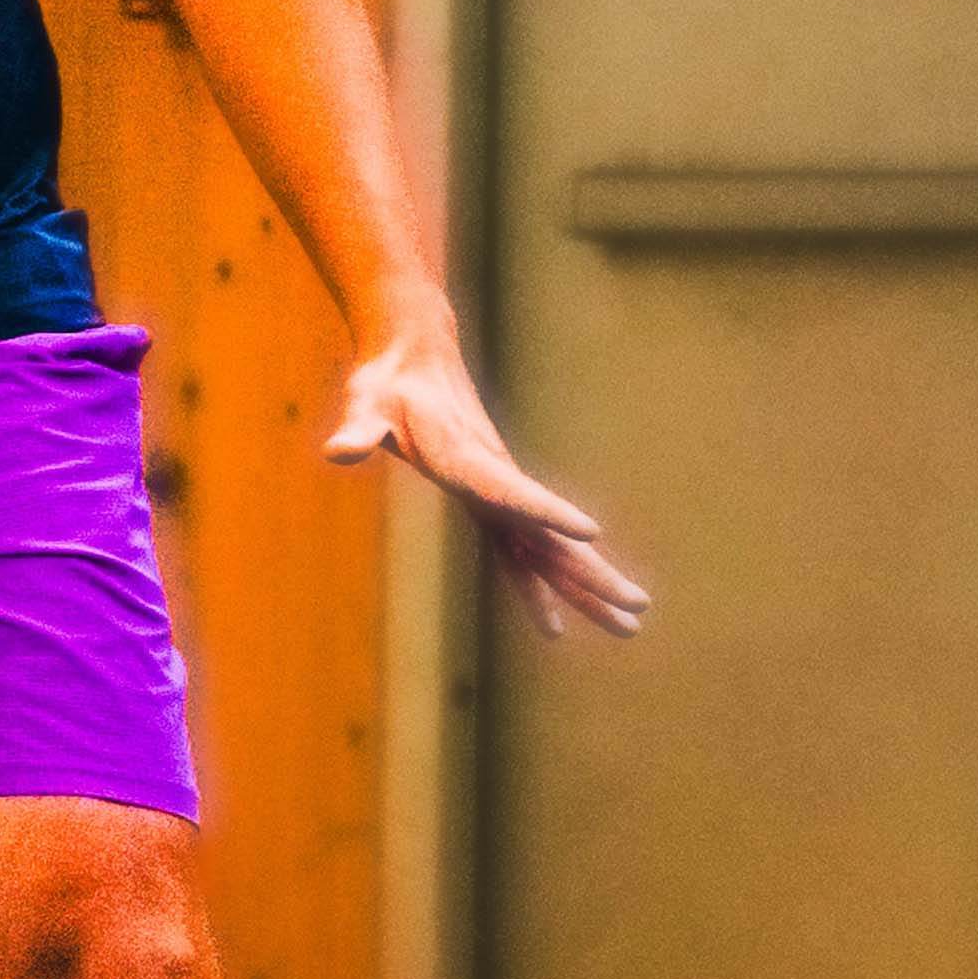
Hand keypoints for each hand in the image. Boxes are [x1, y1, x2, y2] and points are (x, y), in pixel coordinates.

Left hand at [326, 324, 648, 640]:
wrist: (414, 356)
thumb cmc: (386, 383)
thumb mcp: (365, 403)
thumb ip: (358, 430)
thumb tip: (340, 451)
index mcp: (466, 460)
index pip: (510, 491)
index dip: (546, 511)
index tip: (591, 531)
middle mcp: (493, 479)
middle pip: (548, 536)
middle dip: (591, 573)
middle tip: (637, 609)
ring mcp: (497, 492)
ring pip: (548, 548)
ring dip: (588, 585)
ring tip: (631, 622)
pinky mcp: (491, 498)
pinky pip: (525, 548)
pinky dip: (546, 581)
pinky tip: (558, 618)